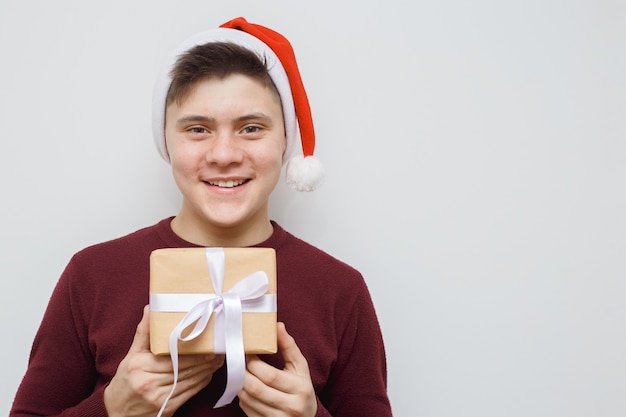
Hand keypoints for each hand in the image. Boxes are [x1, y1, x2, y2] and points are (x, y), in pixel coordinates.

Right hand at [104, 305, 224, 416]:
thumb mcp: (131, 355)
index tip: (208, 344)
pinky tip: (208, 374)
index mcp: (140, 365)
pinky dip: (201, 383)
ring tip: (218, 361)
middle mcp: (148, 382)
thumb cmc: (125, 381)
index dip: (194, 351)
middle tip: (220, 351)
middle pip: (183, 368)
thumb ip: (143, 332)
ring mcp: (158, 397)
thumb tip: (151, 308)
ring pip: (189, 380)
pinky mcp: (166, 408)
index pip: (173, 356)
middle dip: (204, 360)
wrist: (118, 413)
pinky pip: (189, 393)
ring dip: (207, 371)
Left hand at [238, 322, 316, 416]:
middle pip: (256, 388)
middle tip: (239, 361)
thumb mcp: (300, 367)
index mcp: (300, 388)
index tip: (247, 352)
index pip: (270, 375)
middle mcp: (291, 406)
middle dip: (243, 373)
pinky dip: (242, 398)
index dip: (253, 363)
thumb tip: (277, 326)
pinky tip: (245, 388)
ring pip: (249, 400)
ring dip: (240, 384)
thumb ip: (289, 346)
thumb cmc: (302, 388)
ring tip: (241, 373)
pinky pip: (247, 411)